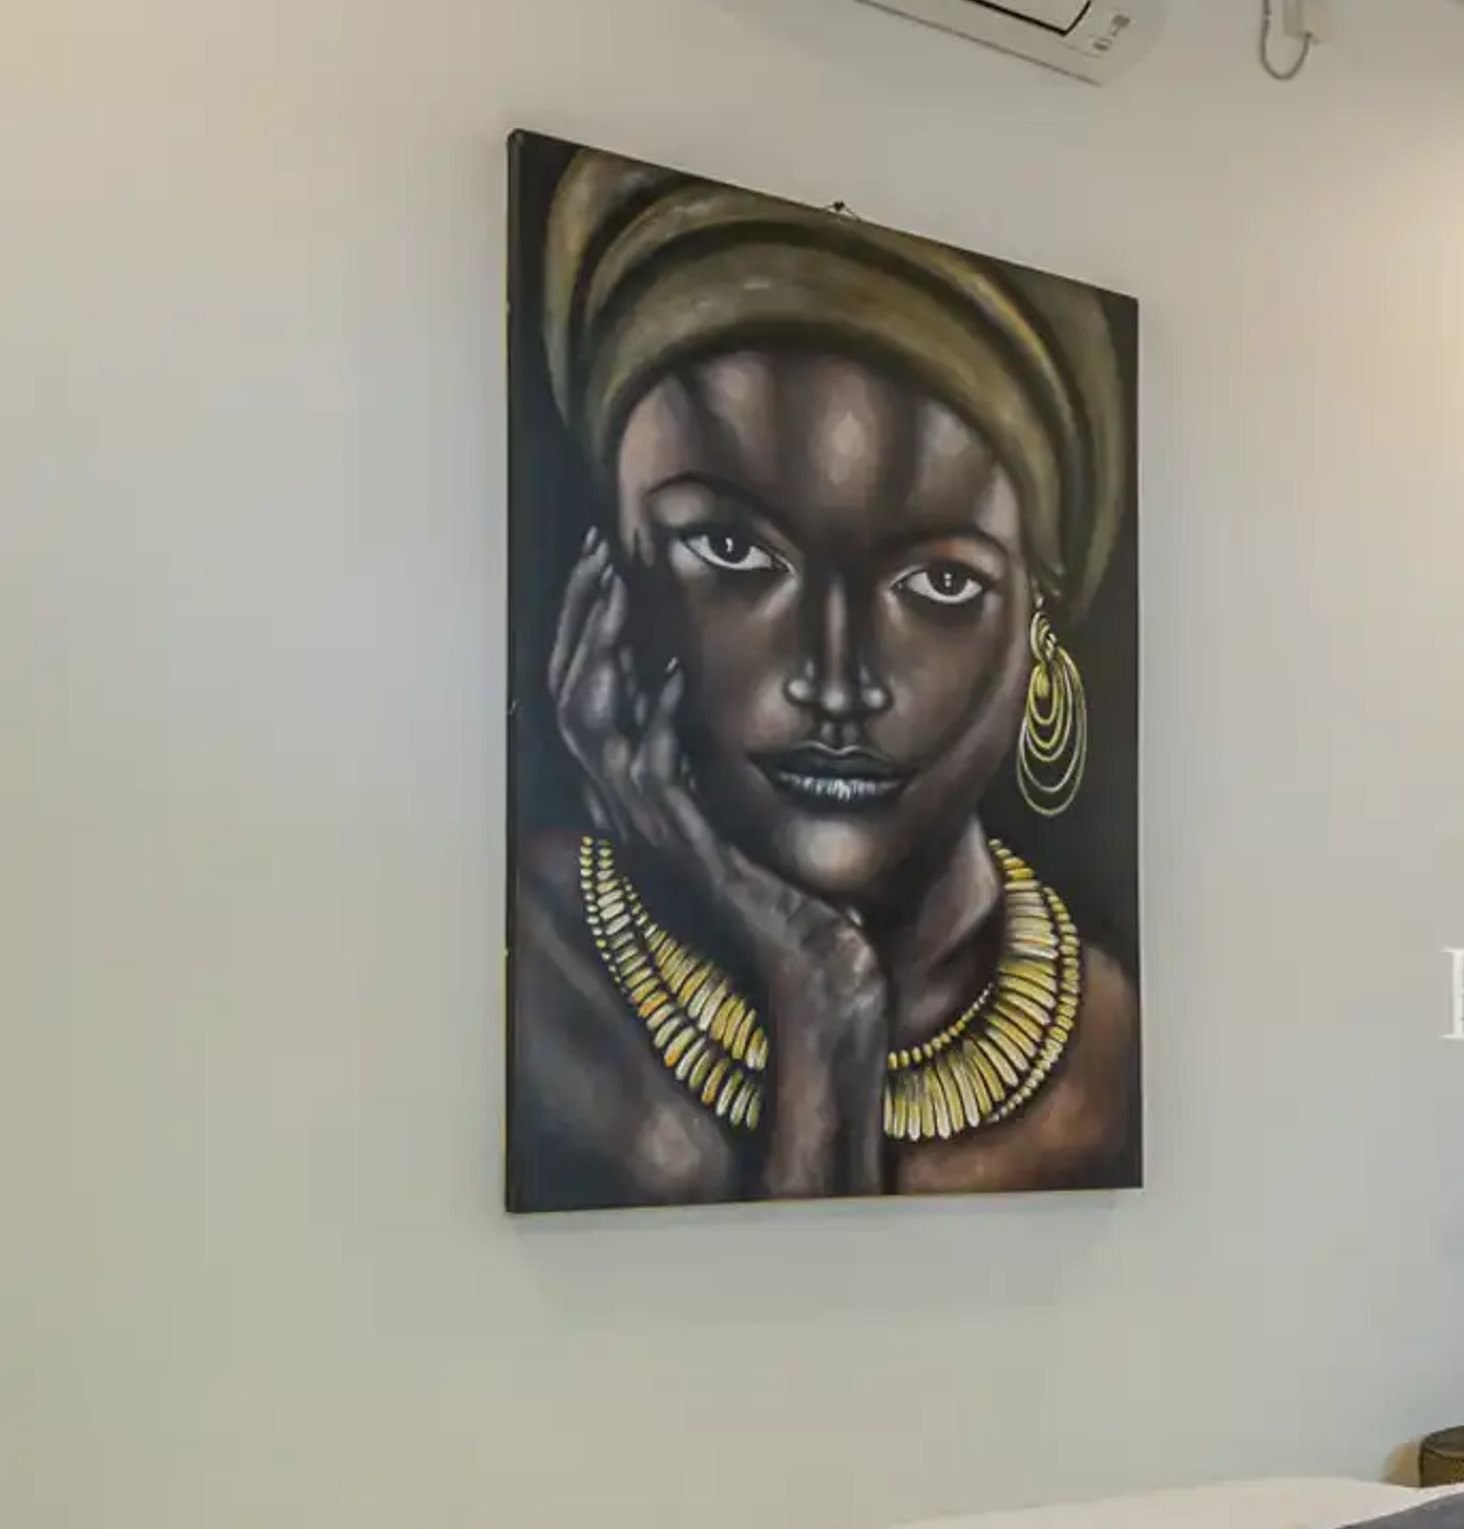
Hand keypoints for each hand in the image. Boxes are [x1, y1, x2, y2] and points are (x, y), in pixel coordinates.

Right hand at [549, 530, 887, 1193]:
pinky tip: (661, 672)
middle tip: (606, 550)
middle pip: (574, 694)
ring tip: (621, 586)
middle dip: (586, 618)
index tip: (615, 560)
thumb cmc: (808, 898)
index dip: (594, 626)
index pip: (593, 693)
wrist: (824, 977)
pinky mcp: (684, 852)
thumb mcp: (764, 813)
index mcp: (646, 799)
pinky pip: (645, 774)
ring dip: (603, 650)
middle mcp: (632, 813)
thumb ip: (739, 762)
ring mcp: (650, 833)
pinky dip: (646, 718)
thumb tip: (733, 699)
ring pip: (593, 725)